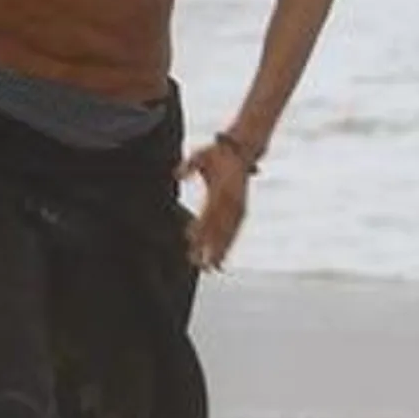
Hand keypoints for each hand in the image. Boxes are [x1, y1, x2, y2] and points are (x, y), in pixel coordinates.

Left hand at [180, 136, 255, 268]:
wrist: (240, 150)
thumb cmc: (216, 154)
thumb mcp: (200, 156)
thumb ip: (188, 167)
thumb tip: (176, 175)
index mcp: (220, 190)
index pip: (208, 213)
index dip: (200, 228)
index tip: (190, 241)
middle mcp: (231, 202)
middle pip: (219, 228)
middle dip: (210, 248)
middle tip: (201, 265)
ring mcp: (238, 206)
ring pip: (230, 232)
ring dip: (222, 250)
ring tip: (214, 268)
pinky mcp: (242, 208)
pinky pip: (236, 229)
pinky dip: (230, 243)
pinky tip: (224, 255)